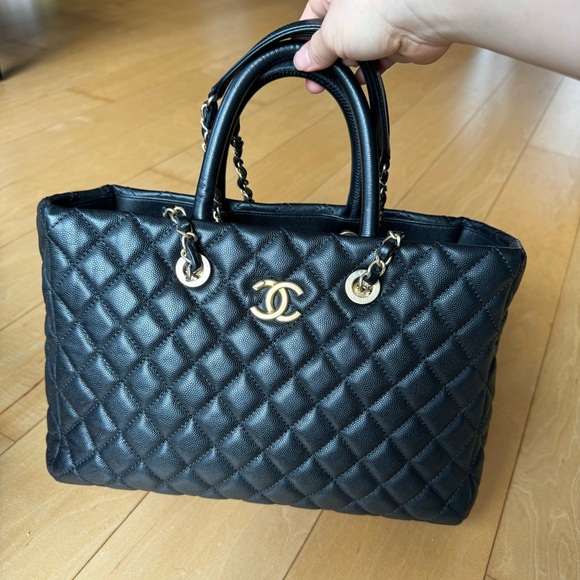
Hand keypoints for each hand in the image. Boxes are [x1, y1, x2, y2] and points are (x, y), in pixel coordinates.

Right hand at [293, 0, 450, 91]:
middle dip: (325, 60)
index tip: (301, 64)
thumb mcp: (332, 34)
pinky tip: (359, 80)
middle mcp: (356, 7)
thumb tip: (303, 61)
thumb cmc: (379, 8)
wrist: (420, 16)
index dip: (304, 44)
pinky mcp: (393, 42)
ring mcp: (375, 25)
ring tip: (340, 79)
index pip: (312, 19)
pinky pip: (375, 62)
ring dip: (347, 68)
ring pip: (354, 51)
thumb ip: (316, 50)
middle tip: (316, 82)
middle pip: (333, 38)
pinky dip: (367, 72)